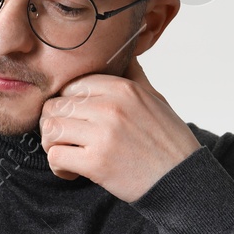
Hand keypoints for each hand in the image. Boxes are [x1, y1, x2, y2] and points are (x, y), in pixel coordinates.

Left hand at [40, 57, 200, 201]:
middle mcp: (111, 107)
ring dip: (53, 144)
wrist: (183, 180)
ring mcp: (103, 134)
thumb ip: (134, 76)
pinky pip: (56, 155)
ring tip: (67, 154)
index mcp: (123, 88)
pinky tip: (73, 171)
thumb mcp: (155, 99)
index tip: (76, 121)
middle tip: (68, 141)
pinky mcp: (96, 162)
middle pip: (55, 105)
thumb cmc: (168, 142)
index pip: (71, 86)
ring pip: (50, 128)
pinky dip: (59, 166)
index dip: (67, 105)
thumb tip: (125, 53)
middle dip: (56, 125)